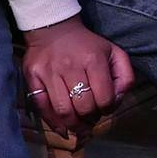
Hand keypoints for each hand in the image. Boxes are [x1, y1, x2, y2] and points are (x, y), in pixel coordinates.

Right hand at [22, 15, 134, 138]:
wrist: (54, 28)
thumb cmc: (87, 45)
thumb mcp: (114, 52)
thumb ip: (124, 76)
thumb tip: (118, 100)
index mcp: (93, 59)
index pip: (104, 98)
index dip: (108, 109)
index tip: (105, 108)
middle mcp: (70, 66)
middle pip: (83, 107)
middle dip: (91, 119)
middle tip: (92, 118)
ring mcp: (49, 73)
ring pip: (63, 111)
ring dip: (74, 125)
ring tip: (80, 127)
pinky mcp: (32, 78)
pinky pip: (42, 107)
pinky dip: (53, 123)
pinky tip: (63, 129)